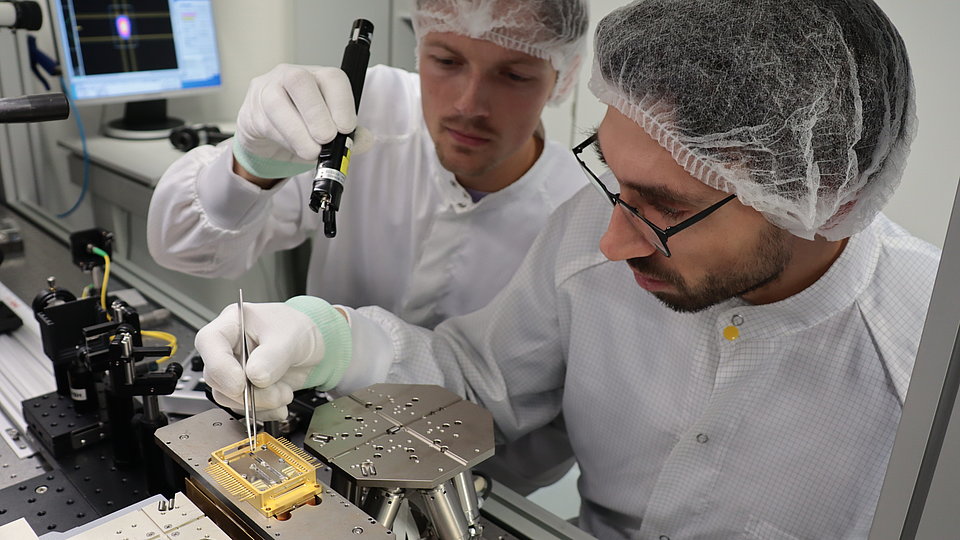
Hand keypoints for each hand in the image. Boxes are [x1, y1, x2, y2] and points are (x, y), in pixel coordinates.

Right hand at [195, 299, 350, 420]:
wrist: (312, 347)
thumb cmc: (297, 329)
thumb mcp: (290, 337)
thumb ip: (272, 356)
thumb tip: (254, 376)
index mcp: (232, 323)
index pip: (209, 342)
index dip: (220, 366)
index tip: (241, 383)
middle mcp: (228, 348)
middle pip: (216, 376)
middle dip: (247, 392)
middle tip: (276, 392)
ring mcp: (234, 370)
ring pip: (228, 397)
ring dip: (259, 403)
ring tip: (284, 393)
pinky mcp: (244, 390)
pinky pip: (243, 408)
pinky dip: (264, 411)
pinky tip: (281, 402)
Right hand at [233, 63, 356, 179]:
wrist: (270, 138)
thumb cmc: (304, 130)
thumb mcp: (331, 134)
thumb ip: (350, 138)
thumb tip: (366, 141)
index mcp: (319, 78)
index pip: (333, 79)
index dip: (342, 103)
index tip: (346, 129)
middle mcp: (292, 76)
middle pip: (300, 80)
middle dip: (316, 113)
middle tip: (326, 139)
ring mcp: (268, 90)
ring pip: (277, 101)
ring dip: (298, 131)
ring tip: (312, 151)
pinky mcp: (251, 109)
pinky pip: (265, 121)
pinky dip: (284, 139)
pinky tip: (295, 147)